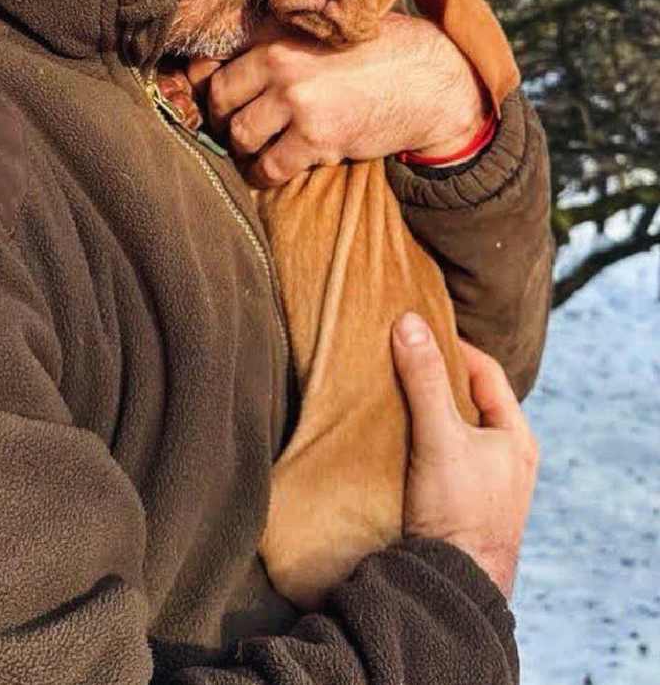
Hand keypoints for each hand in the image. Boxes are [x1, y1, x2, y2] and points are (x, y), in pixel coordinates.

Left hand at [186, 13, 487, 186]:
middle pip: (221, 100)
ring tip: (252, 149)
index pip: (219, 61)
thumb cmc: (381, 51)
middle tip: (232, 127)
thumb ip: (282, 35)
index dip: (207, 85)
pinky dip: (264, 173)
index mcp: (281, 33)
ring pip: (241, 135)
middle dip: (221, 119)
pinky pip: (270, 167)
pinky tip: (269, 170)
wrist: (431, 81)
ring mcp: (300, 102)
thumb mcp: (327, 28)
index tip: (213, 99)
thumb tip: (231, 52)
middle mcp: (283, 64)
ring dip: (241, 148)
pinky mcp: (318, 138)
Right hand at [391, 312, 539, 598]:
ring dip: (426, 410)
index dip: (452, 346)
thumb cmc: (457, 510)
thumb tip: (408, 321)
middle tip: (400, 357)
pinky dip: (421, 440)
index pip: (486, 371)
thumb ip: (424, 379)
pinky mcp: (461, 505)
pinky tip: (395, 438)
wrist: (452, 586)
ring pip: (455, 430)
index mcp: (516, 437)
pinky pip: (443, 457)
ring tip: (392, 392)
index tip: (416, 331)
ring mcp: (486, 485)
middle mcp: (507, 459)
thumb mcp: (440, 435)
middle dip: (436, 377)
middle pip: (470, 400)